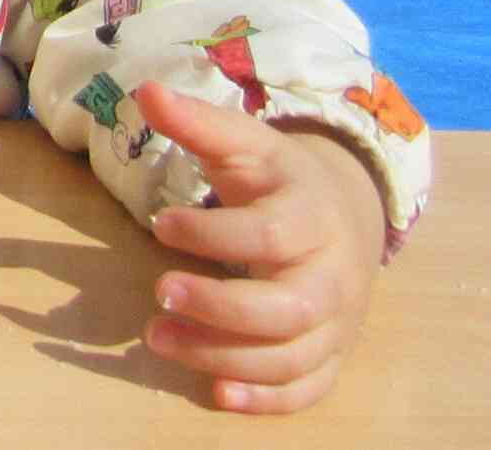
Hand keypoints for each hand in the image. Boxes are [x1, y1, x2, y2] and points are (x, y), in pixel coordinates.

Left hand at [137, 80, 389, 413]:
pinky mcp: (329, 355)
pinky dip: (268, 400)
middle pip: (287, 307)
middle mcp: (331, 277)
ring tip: (157, 337)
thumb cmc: (278, 181)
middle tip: (159, 293)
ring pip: (290, 355)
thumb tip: (146, 90)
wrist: (344, 216)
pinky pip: (308, 388)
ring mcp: (334, 323)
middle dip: (221, 308)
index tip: (159, 224)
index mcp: (313, 218)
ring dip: (224, 356)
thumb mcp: (245, 144)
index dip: (214, 234)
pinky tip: (218, 395)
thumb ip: (199, 123)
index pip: (269, 234)